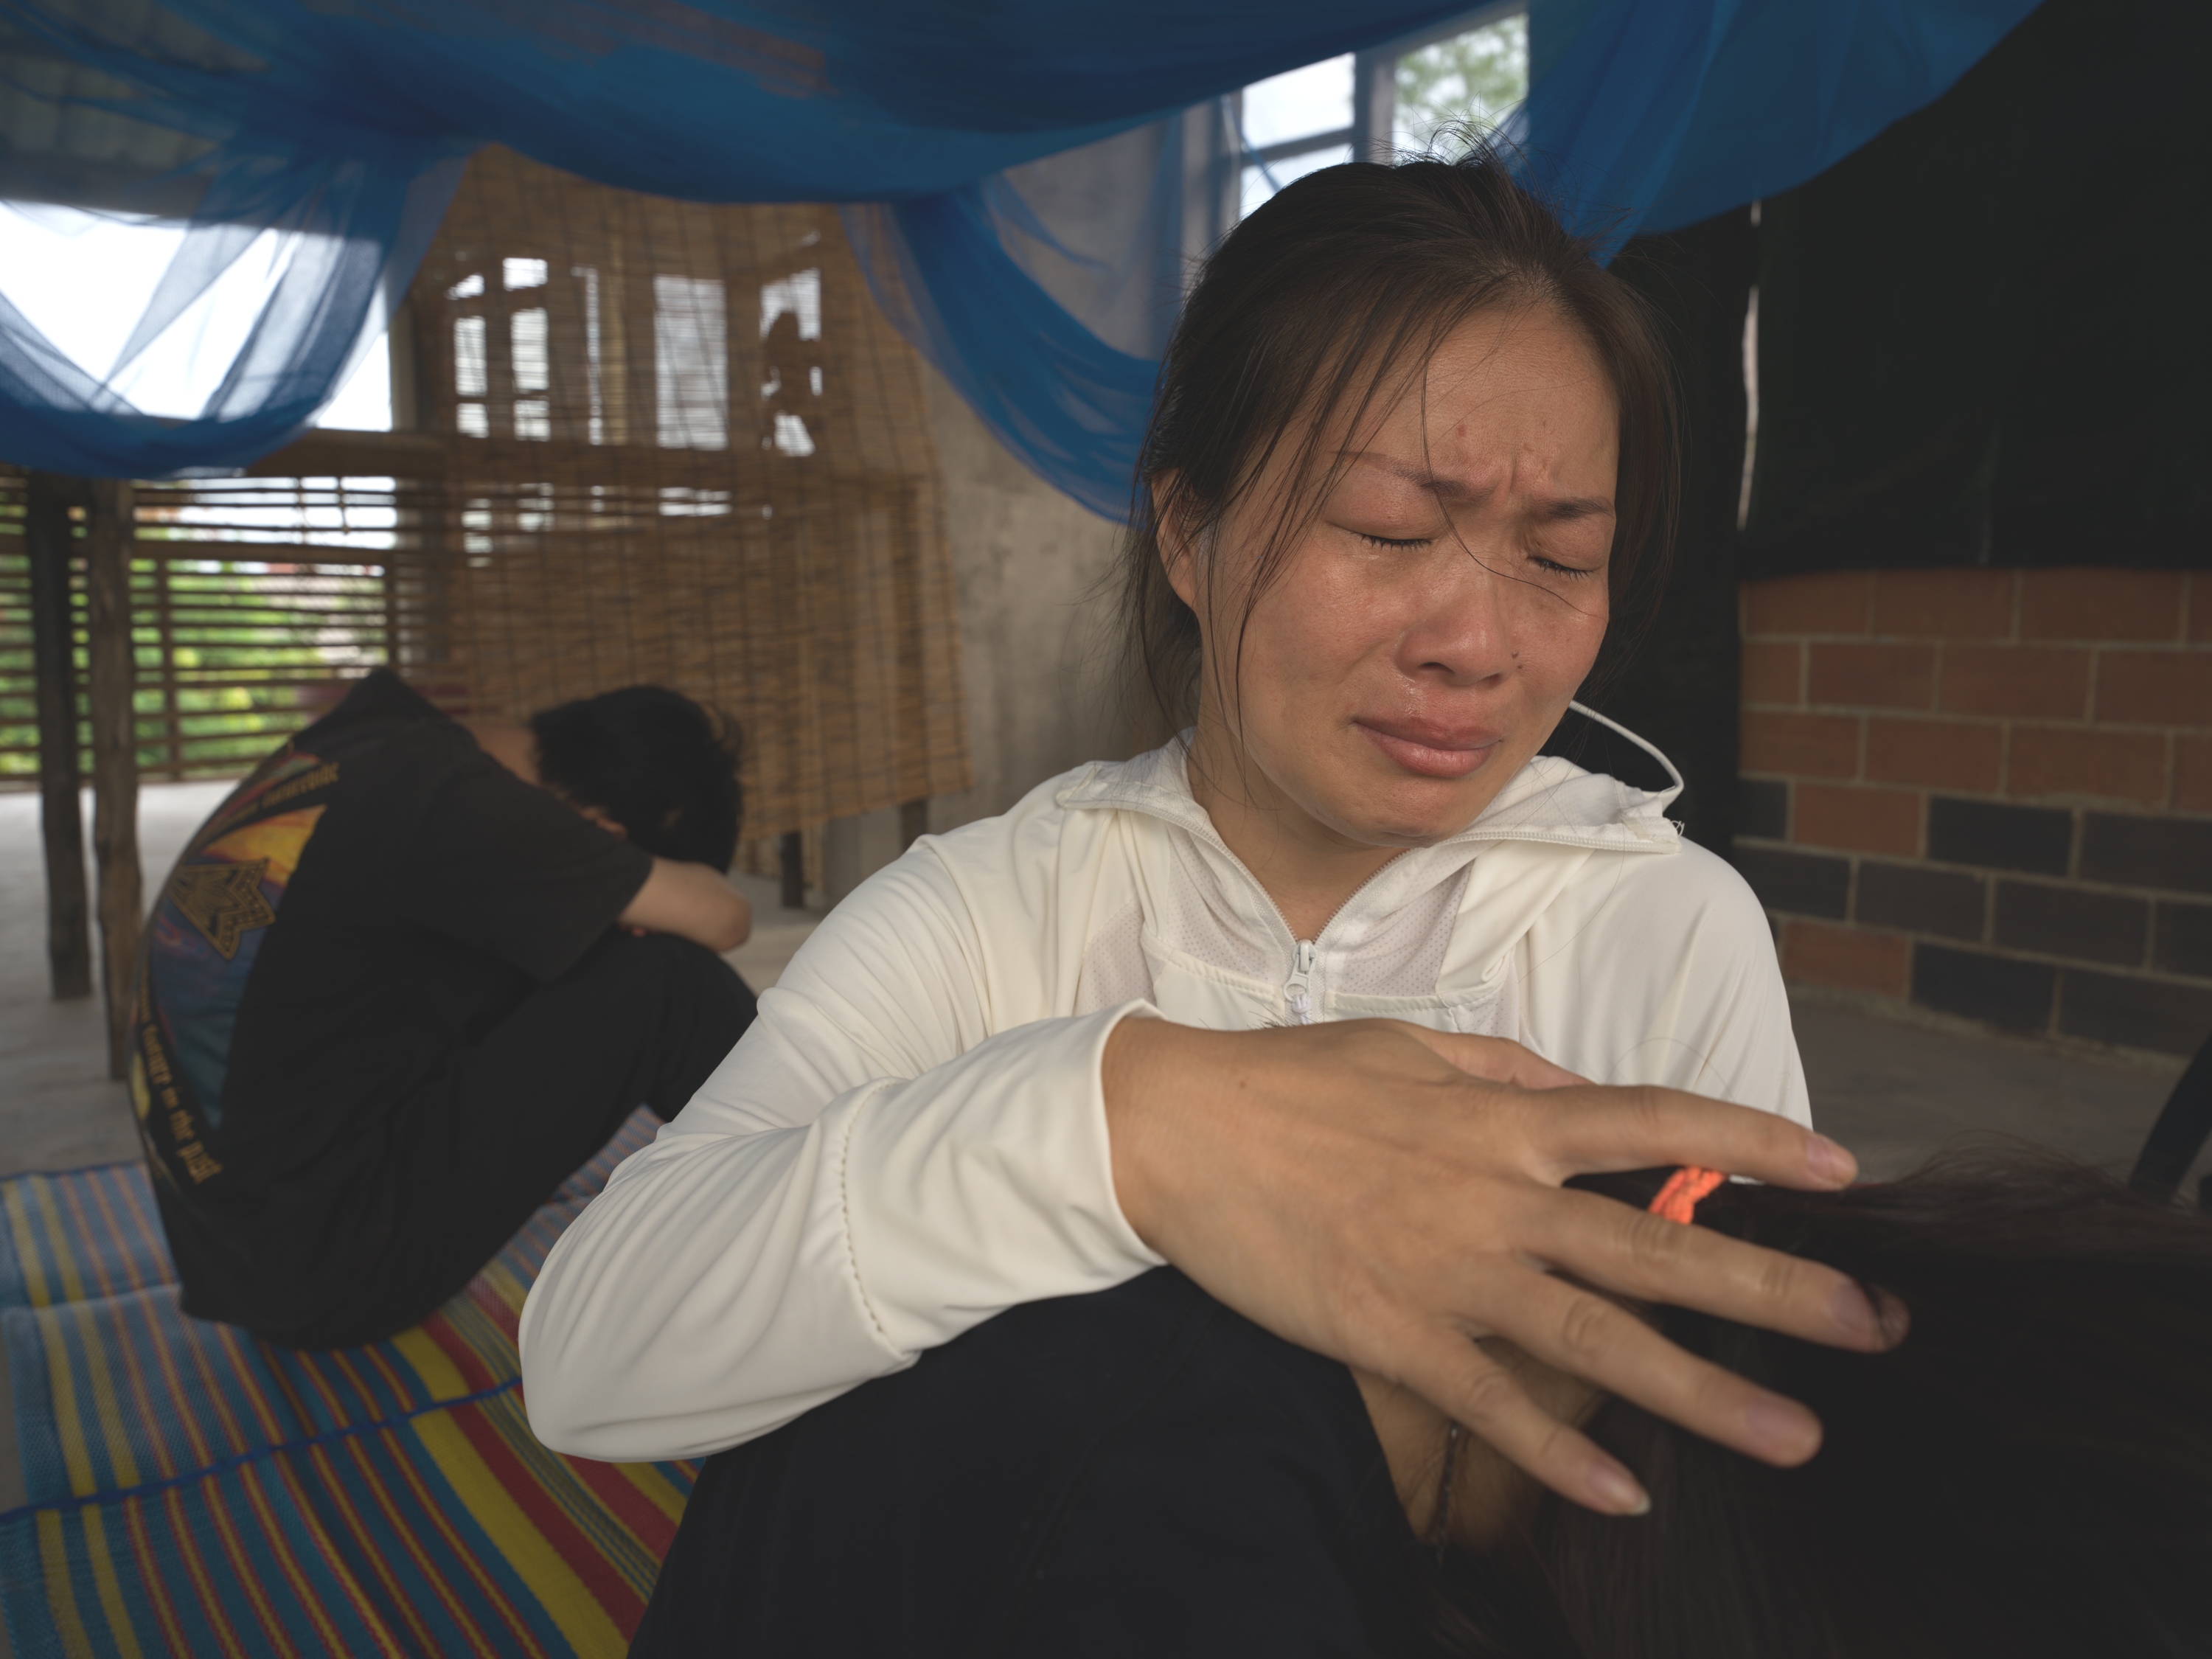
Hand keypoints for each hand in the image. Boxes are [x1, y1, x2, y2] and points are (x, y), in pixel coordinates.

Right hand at [1101, 1017, 1895, 1515]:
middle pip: (1655, 1243)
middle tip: (1871, 1324)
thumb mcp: (1410, 1046)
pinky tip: (1627, 1493)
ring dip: (1701, 1391)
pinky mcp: (1392, 1334)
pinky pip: (1492, 1403)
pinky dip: (1559, 1453)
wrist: (1177, 1129)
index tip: (1842, 1168)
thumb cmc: (1293, 1081)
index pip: (1654, 1119)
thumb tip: (1581, 1088)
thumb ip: (1507, 1067)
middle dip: (1771, 1284)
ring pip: (1595, 1338)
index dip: (1752, 1140)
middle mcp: (1496, 1194)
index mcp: (1505, 1115)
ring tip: (1793, 1434)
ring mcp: (1448, 1270)